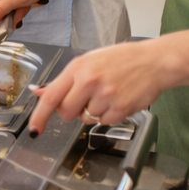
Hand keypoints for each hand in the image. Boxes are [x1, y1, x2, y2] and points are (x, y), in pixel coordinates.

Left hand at [28, 40, 167, 135]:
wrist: (155, 62)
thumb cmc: (121, 59)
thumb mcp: (88, 61)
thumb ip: (64, 80)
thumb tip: (40, 93)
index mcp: (78, 68)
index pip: (52, 96)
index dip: (40, 115)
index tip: (33, 130)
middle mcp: (89, 81)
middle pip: (66, 112)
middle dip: (72, 111)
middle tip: (85, 98)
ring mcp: (106, 96)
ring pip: (86, 118)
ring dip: (94, 111)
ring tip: (108, 93)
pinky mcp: (121, 108)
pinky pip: (104, 121)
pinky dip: (109, 115)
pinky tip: (118, 99)